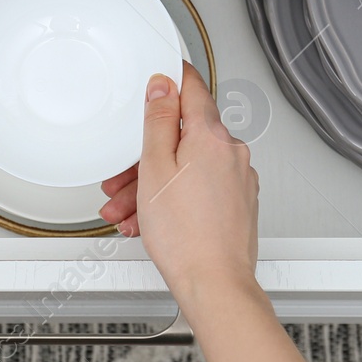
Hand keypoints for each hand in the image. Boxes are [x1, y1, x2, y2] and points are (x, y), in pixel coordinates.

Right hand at [98, 61, 259, 305]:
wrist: (215, 285)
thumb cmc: (186, 236)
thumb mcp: (155, 168)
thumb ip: (158, 121)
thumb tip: (163, 85)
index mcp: (213, 137)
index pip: (192, 88)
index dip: (170, 79)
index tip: (158, 76)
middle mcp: (232, 153)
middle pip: (183, 136)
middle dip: (147, 155)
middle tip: (123, 176)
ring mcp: (238, 179)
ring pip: (187, 167)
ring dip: (153, 183)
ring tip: (127, 209)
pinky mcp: (238, 203)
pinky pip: (199, 188)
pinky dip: (173, 197)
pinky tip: (148, 219)